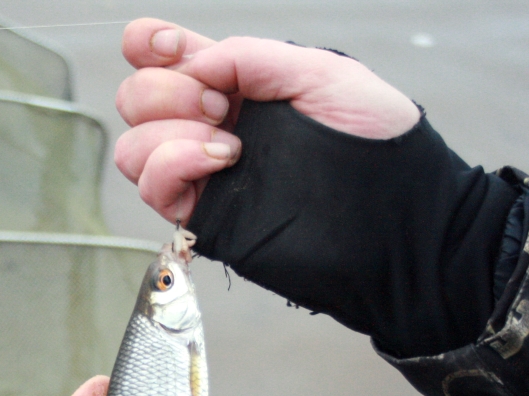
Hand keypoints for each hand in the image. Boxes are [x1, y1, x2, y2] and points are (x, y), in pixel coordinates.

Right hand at [114, 19, 420, 221]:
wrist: (394, 220)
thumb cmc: (376, 145)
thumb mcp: (320, 74)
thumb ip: (250, 58)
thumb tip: (191, 67)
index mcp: (236, 84)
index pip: (162, 55)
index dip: (150, 43)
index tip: (172, 46)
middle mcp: (211, 127)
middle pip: (136, 98)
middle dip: (166, 91)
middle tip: (221, 105)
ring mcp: (203, 174)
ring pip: (133, 148)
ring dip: (167, 134)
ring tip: (227, 142)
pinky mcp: (205, 216)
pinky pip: (152, 188)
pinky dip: (172, 165)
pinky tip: (221, 161)